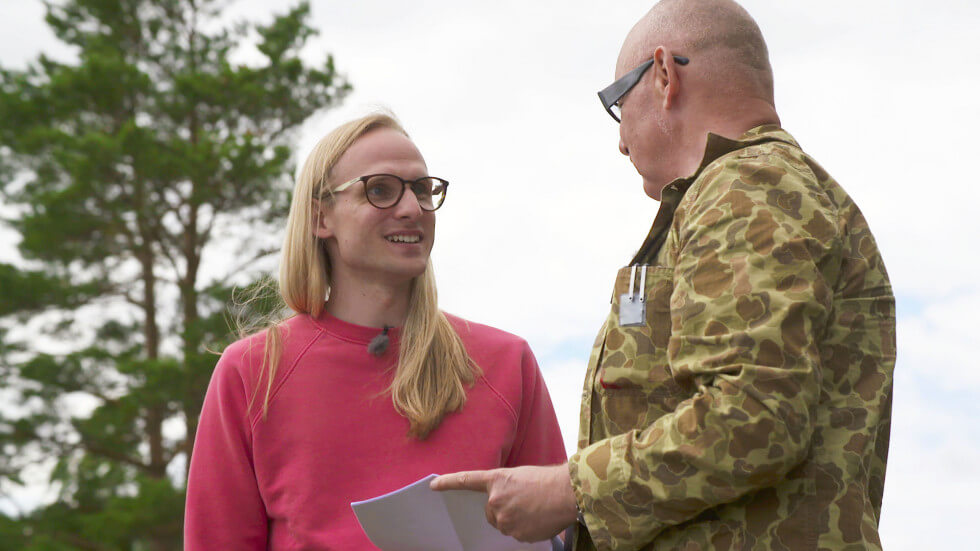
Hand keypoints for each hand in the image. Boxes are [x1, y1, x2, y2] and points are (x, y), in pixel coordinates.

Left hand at [430, 463, 577, 542]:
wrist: (567, 493)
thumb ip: (505, 488)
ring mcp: (504, 518)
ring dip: (515, 519)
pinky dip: (525, 529)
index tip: (433, 485)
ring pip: (503, 523)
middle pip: (491, 511)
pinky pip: (516, 533)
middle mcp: (495, 499)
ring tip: (534, 509)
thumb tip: (504, 504)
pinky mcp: (515, 533)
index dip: (448, 483)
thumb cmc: (548, 481)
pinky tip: (538, 518)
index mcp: (497, 480)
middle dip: (503, 509)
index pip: (466, 480)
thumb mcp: (520, 476)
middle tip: (523, 502)